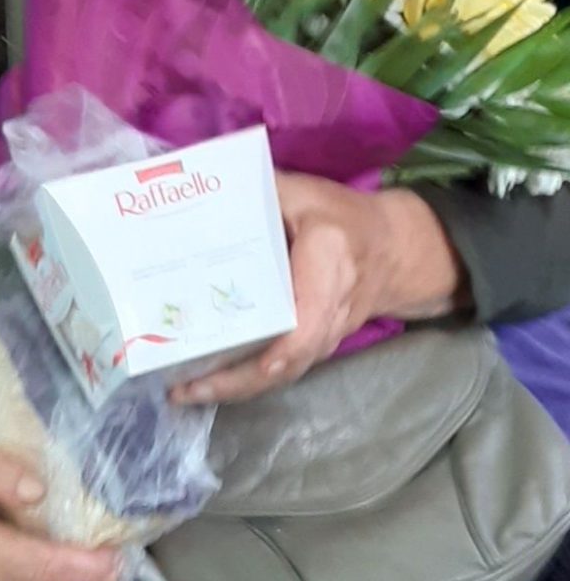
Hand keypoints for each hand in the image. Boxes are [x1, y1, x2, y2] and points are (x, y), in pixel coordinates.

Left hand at [172, 172, 466, 406]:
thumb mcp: (304, 192)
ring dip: (238, 387)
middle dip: (238, 380)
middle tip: (185, 389)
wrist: (395, 248)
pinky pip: (286, 367)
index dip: (286, 345)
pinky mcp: (320, 344)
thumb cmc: (342, 216)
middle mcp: (330, 307)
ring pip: (286, 371)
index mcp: (328, 261)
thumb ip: (260, 190)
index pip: (311, 315)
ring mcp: (328, 333)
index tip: (253, 362)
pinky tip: (212, 381)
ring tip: (186, 391)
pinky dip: (250, 380)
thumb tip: (205, 190)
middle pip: (290, 357)